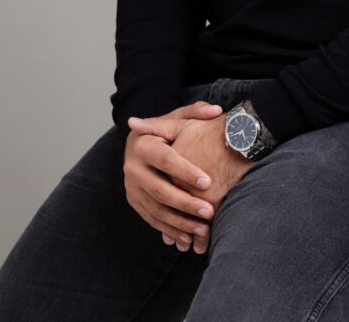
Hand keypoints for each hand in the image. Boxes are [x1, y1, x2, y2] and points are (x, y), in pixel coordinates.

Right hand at [128, 112, 254, 253]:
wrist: (139, 145)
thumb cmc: (165, 130)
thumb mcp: (178, 118)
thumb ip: (196, 112)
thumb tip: (216, 110)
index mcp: (142, 144)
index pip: (166, 160)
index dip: (186, 171)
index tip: (208, 181)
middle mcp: (132, 167)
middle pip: (160, 189)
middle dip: (186, 203)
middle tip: (210, 211)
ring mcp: (131, 188)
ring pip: (156, 209)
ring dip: (180, 222)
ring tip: (203, 228)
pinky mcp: (134, 202)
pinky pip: (152, 220)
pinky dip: (170, 230)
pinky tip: (188, 238)